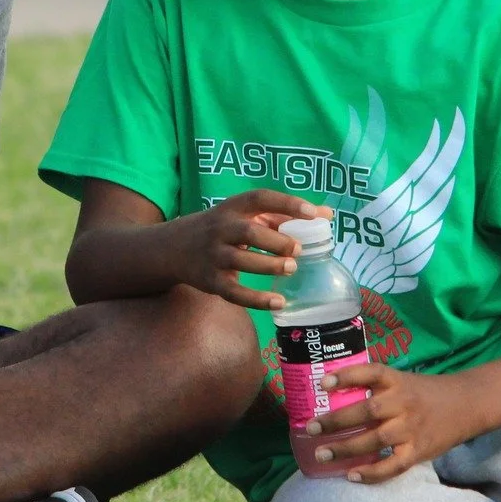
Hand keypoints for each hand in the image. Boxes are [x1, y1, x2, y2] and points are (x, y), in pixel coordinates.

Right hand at [160, 190, 331, 310]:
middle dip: (276, 241)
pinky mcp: (210, 281)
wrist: (172, 248)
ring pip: (240, 261)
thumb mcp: (244, 215)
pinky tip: (279, 302)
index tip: (313, 213)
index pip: (260, 199)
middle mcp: (220, 229)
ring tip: (290, 268)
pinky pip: (234, 292)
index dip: (287, 204)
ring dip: (268, 265)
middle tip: (298, 249)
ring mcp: (213, 256)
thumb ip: (282, 215)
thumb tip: (328, 215)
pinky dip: (256, 299)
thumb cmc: (222, 228)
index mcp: (233, 208)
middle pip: (248, 233)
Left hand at [304, 364, 477, 483]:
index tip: (323, 383)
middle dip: (336, 420)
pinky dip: (372, 473)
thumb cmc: (425, 393)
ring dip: (346, 449)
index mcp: (398, 381)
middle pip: (367, 410)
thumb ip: (375, 387)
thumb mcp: (402, 381)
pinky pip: (392, 466)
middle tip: (310, 428)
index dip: (347, 376)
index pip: (371, 373)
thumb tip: (332, 392)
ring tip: (321, 455)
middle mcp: (403, 403)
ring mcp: (412, 429)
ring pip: (375, 440)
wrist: (467, 405)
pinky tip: (351, 476)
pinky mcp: (419, 451)